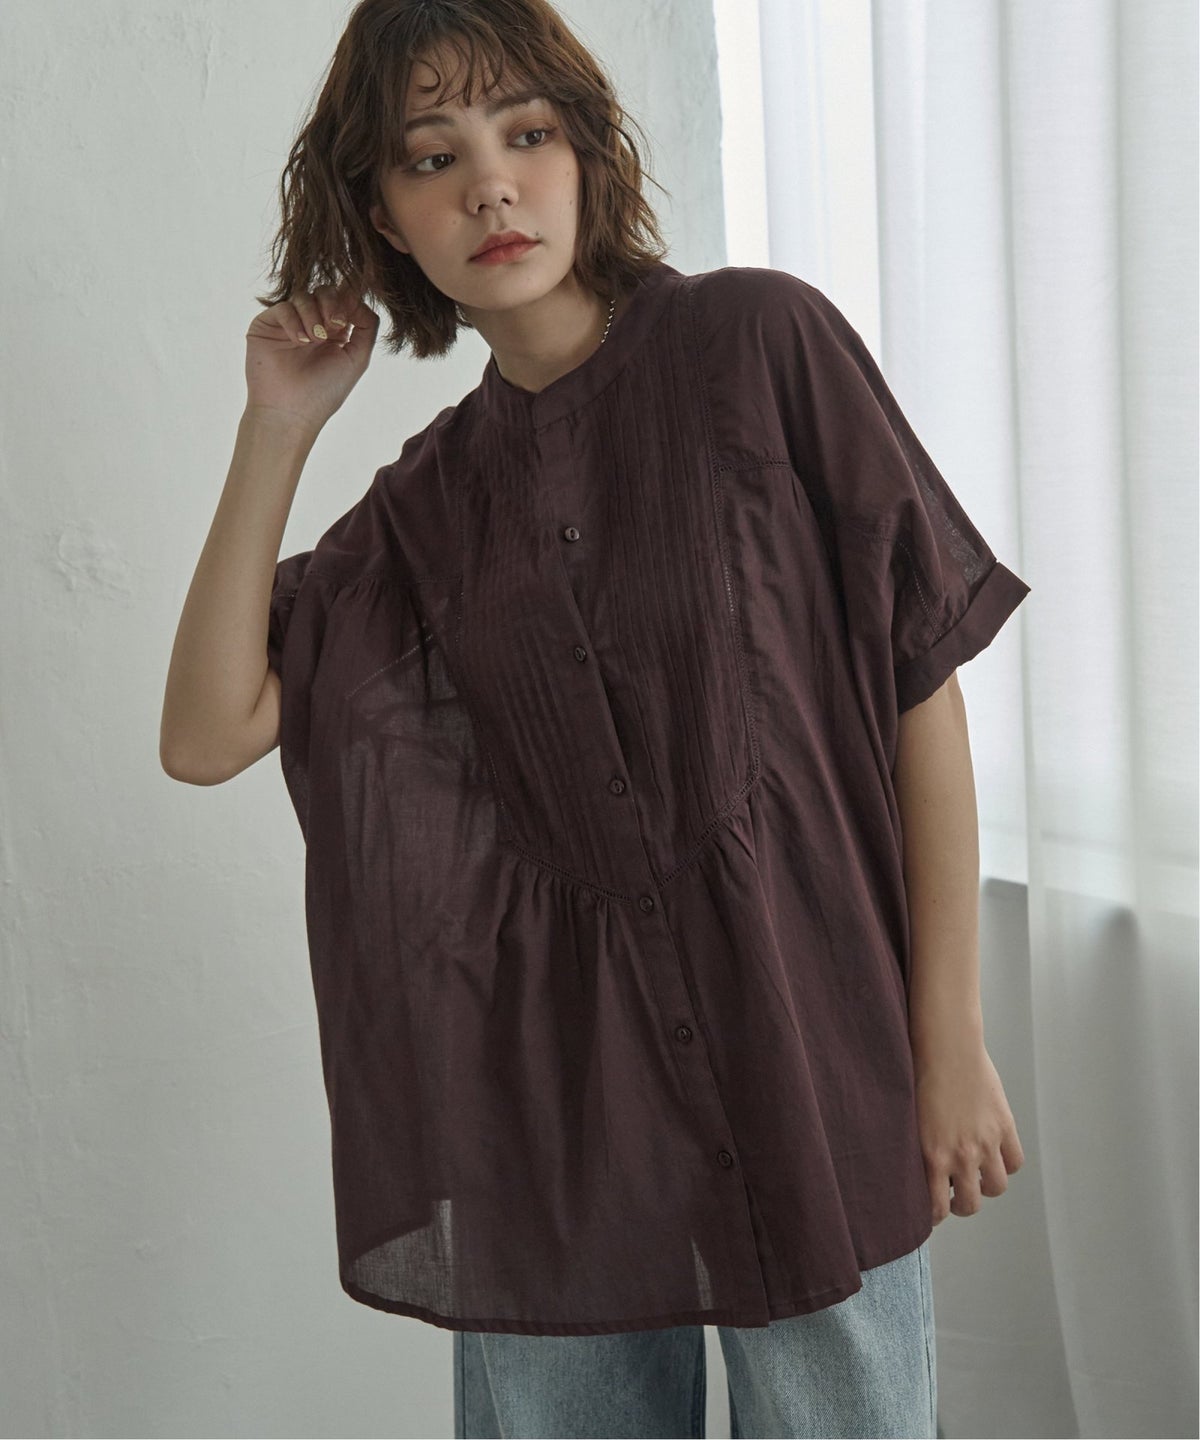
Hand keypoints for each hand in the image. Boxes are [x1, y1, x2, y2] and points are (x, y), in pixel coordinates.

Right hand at [244, 283, 379, 436]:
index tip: (347, 320)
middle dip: (332, 304)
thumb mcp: (357, 358)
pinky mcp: (266, 325)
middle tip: (334, 325)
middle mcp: (312, 324)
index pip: (344, 300)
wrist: (290, 412)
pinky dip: (294, 321)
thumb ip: (367, 326)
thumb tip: (360, 297)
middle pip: (325, 291)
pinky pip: (283, 307)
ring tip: (316, 340)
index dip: (349, 301)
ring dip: (314, 315)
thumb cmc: (324, 392)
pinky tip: (300, 342)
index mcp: (335, 332)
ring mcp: (289, 323)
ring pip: (304, 296)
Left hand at [912, 1035, 1024, 1222]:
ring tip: (976, 1175)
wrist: (945, 1047)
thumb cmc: (919, 1076)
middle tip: (956, 1194)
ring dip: (985, 1186)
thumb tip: (924, 1172)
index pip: (936, 1207)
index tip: (933, 1213)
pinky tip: (994, 1155)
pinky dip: (1006, 1164)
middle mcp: (961, 1155)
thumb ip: (920, 1150)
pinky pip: (1014, 1162)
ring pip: (995, 1187)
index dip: (935, 1216)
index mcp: (931, 1156)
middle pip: (970, 1205)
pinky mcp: (1004, 1127)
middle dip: (961, 1204)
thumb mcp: (911, 1121)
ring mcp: (986, 1142)